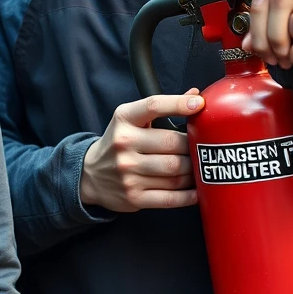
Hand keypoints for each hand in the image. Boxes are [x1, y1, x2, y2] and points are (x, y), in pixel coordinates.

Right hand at [80, 90, 203, 212]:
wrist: (91, 175)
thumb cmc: (119, 144)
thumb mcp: (131, 120)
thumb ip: (161, 108)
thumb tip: (196, 96)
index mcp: (123, 119)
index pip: (153, 106)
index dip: (178, 104)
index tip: (199, 104)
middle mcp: (123, 144)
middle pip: (173, 144)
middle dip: (193, 146)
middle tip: (202, 148)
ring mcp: (127, 172)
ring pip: (175, 171)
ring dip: (194, 171)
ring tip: (198, 168)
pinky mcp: (133, 197)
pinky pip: (171, 197)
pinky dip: (189, 195)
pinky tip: (197, 190)